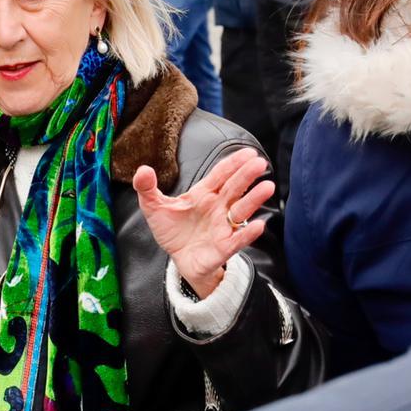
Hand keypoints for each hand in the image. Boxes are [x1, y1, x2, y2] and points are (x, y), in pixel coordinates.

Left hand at [134, 148, 274, 298]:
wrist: (178, 259)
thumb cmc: (172, 230)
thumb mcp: (154, 207)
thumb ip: (147, 188)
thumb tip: (142, 169)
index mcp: (203, 194)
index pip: (221, 175)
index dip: (234, 163)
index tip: (249, 152)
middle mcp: (218, 207)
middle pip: (235, 188)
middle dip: (247, 175)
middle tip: (260, 163)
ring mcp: (223, 226)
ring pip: (241, 210)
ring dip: (254, 199)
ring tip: (267, 188)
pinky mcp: (224, 247)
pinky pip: (238, 239)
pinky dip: (247, 233)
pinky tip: (258, 225)